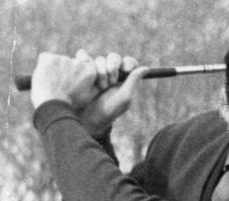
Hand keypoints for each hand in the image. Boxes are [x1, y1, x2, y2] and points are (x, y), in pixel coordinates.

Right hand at [31, 51, 145, 135]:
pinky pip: (83, 55)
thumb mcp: (124, 97)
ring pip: (99, 59)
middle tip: (112, 81)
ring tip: (100, 87)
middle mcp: (110, 72)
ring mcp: (95, 70)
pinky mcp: (81, 68)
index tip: (126, 69)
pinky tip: (87, 71)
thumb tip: (146, 68)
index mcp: (123, 78)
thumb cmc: (109, 110)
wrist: (88, 117)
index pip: (128, 62)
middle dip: (113, 68)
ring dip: (101, 71)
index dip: (128, 62)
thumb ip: (133, 81)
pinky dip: (85, 59)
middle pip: (114, 57)